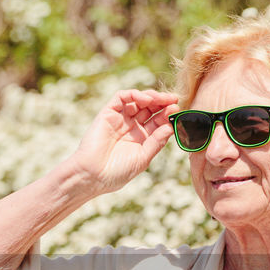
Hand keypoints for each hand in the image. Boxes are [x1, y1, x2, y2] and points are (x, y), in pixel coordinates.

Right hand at [64, 90, 178, 195]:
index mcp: (142, 138)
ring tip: (162, 99)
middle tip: (173, 100)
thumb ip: (156, 142)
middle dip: (163, 103)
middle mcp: (132, 127)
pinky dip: (135, 94)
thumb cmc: (117, 172)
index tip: (178, 112)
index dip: (168, 115)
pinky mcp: (108, 113)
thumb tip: (170, 127)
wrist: (92, 175)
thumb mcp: (142, 158)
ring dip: (152, 96)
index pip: (158, 121)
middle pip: (150, 108)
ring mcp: (120, 118)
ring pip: (138, 100)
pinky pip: (121, 97)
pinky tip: (146, 99)